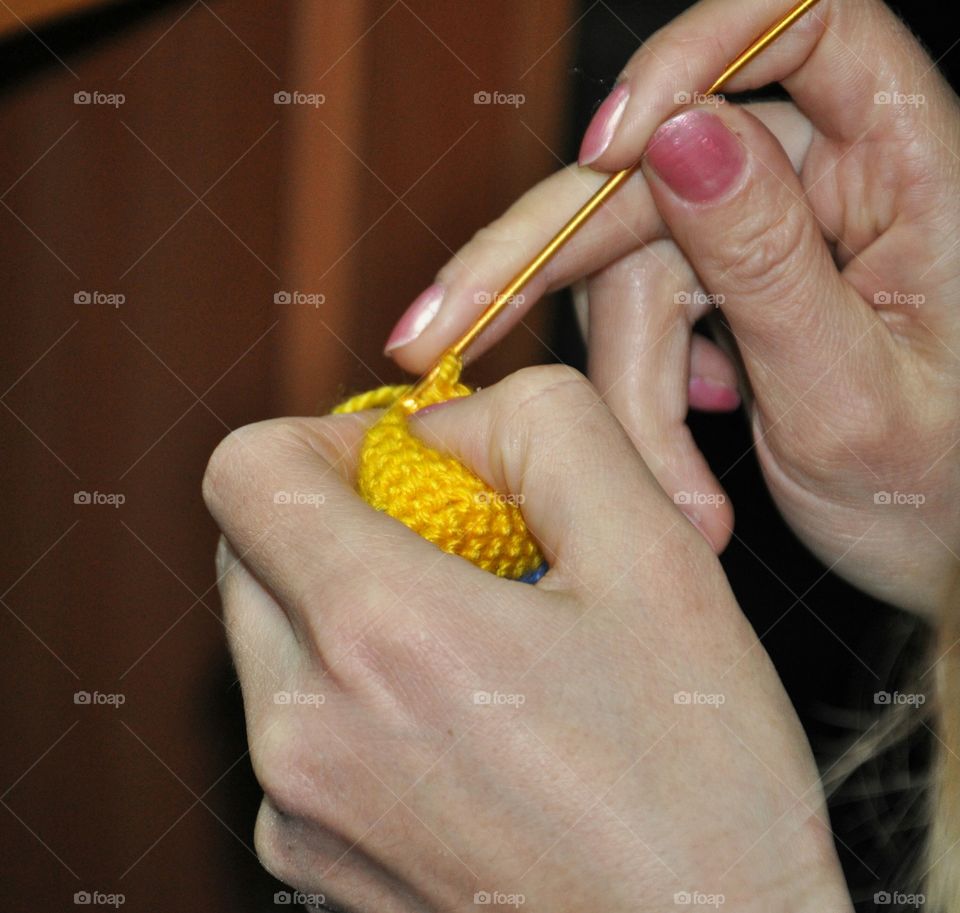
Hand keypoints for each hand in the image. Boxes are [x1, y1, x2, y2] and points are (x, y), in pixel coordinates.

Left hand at [203, 366, 851, 911]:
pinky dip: (353, 689)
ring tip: (473, 639)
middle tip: (452, 542)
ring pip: (270, 637)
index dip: (320, 439)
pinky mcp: (311, 863)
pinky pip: (293, 727)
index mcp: (379, 633)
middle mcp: (303, 729)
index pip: (246, 473)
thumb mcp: (659, 558)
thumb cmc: (701, 784)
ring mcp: (295, 810)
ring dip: (347, 603)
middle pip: (250, 549)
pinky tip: (462, 724)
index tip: (407, 466)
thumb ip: (547, 431)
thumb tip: (447, 423)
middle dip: (338, 516)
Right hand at [385, 0, 959, 615]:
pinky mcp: (719, 287)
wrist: (940, 554)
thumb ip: (766, 258)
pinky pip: (632, 317)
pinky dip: (635, 395)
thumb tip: (677, 137)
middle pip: (650, 174)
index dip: (688, 60)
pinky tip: (681, 458)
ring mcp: (759, 234)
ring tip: (679, 492)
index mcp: (902, 166)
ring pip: (623, 269)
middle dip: (542, 267)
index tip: (605, 149)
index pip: (797, 24)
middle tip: (439, 340)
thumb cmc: (940, 486)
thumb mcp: (853, 391)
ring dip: (625, 389)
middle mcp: (821, 180)